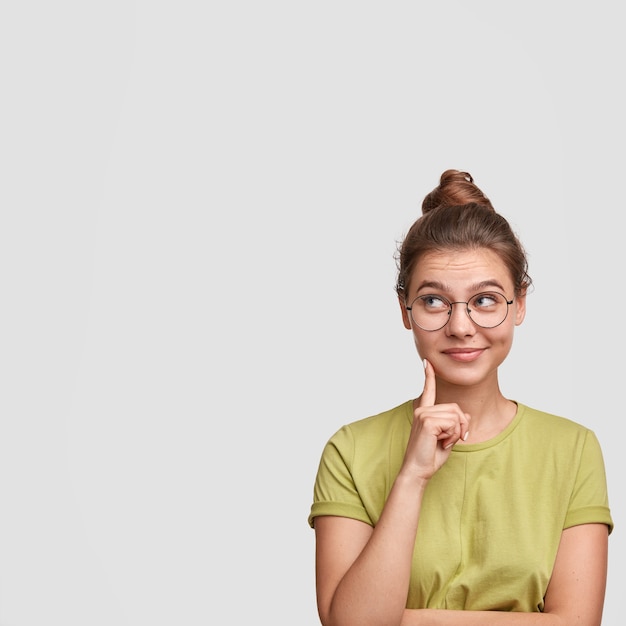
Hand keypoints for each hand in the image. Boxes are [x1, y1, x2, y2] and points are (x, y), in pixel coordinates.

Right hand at [400, 359, 470, 480]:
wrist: (418, 470)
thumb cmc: (430, 457)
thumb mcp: (448, 438)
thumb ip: (455, 424)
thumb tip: (465, 413)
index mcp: (424, 412)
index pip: (428, 391)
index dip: (429, 376)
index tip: (427, 362)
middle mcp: (422, 410)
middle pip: (456, 408)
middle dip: (461, 426)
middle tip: (452, 440)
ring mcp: (423, 414)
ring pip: (456, 416)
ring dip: (456, 433)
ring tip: (444, 442)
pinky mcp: (427, 421)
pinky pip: (452, 423)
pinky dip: (452, 436)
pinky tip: (441, 442)